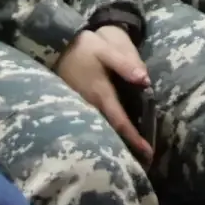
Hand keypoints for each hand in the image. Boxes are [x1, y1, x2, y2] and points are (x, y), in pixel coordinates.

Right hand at [56, 29, 153, 163]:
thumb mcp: (107, 50)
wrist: (56, 45)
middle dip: (128, 145)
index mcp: (100, 95)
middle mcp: (90, 105)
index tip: (148, 153)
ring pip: (103, 127)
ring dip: (119, 139)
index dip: (134, 138)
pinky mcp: (78, 103)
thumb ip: (126, 65)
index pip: (120, 122)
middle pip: (111, 131)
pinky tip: (117, 131)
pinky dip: (109, 128)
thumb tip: (146, 80)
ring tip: (135, 150)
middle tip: (146, 159)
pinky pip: (96, 120)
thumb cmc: (84, 47)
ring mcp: (82, 105)